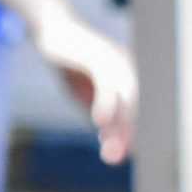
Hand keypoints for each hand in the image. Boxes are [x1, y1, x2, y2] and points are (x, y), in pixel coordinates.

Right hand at [36, 12, 136, 164]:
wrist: (52, 33)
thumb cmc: (72, 64)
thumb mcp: (86, 95)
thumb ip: (102, 116)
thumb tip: (114, 147)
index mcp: (132, 79)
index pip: (139, 111)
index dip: (135, 134)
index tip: (130, 157)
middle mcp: (130, 69)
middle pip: (138, 106)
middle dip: (129, 135)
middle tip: (119, 158)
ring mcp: (117, 61)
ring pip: (127, 96)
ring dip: (119, 124)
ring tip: (111, 148)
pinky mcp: (99, 56)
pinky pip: (107, 82)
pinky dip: (105, 102)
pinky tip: (98, 121)